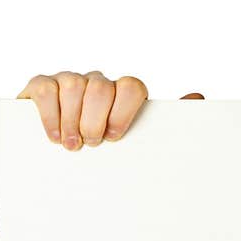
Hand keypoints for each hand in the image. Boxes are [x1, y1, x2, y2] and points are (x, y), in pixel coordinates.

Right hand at [16, 71, 203, 150]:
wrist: (64, 160)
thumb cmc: (107, 146)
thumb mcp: (136, 138)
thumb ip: (166, 121)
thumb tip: (198, 97)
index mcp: (124, 93)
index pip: (132, 87)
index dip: (124, 111)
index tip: (115, 137)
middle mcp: (99, 82)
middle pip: (101, 88)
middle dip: (95, 119)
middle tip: (91, 144)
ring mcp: (70, 81)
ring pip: (75, 86)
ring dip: (72, 120)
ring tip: (72, 146)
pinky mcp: (42, 86)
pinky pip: (46, 89)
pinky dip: (50, 115)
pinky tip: (54, 136)